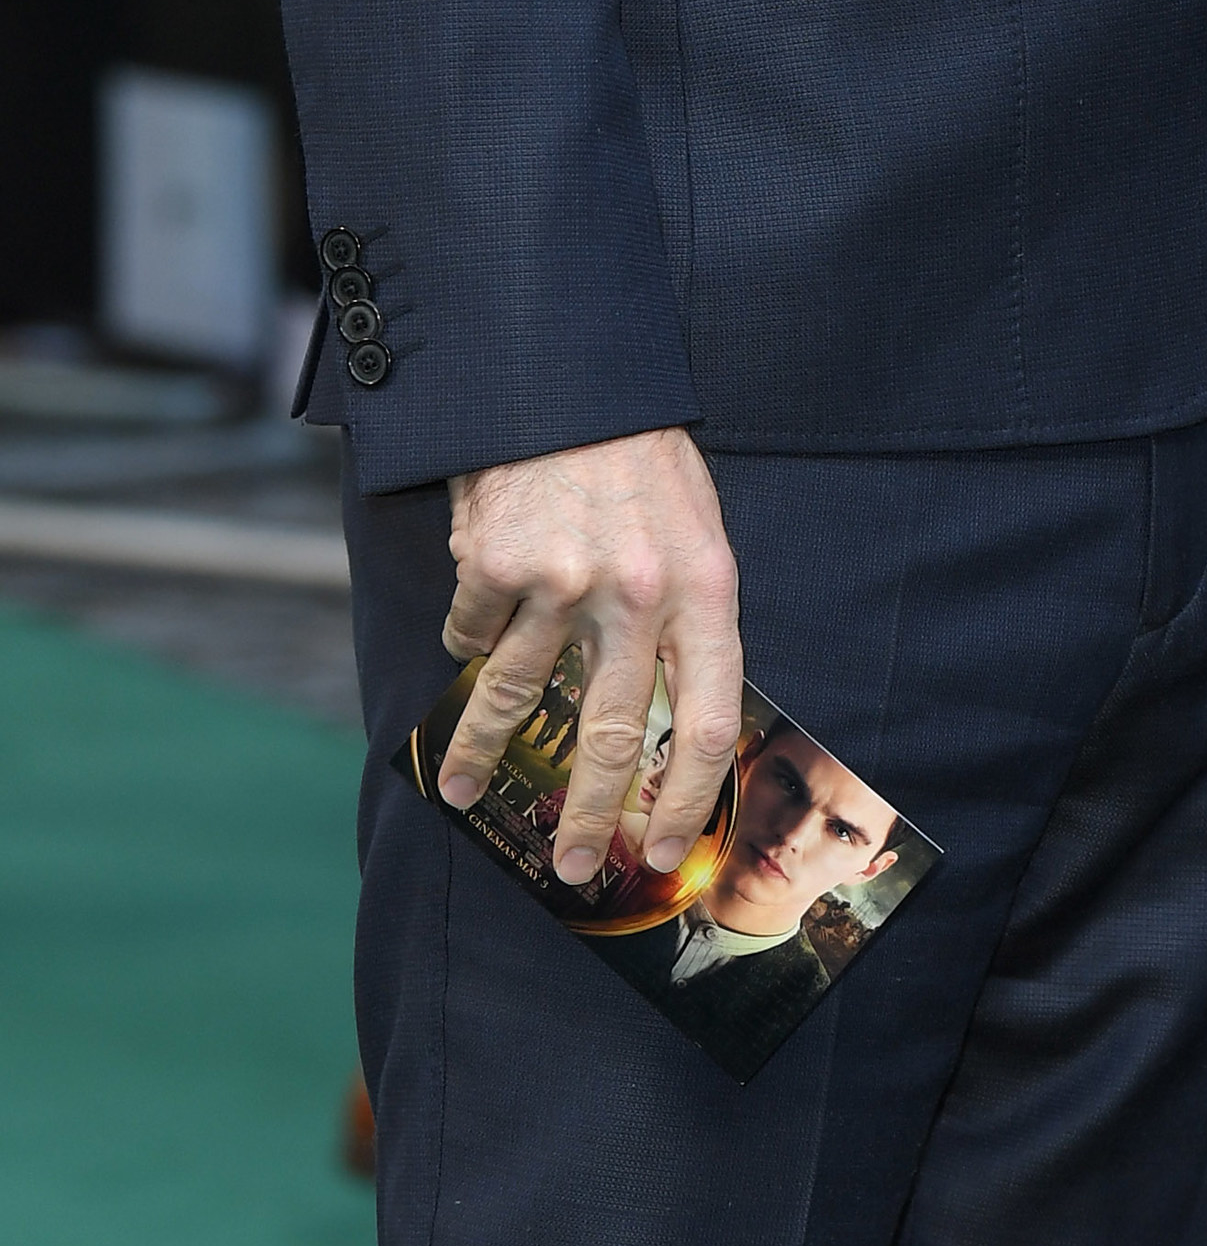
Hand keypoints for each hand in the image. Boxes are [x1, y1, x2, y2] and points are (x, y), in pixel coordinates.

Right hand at [438, 428, 742, 886]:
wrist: (566, 377)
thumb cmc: (641, 461)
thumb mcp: (695, 531)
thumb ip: (684, 617)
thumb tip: (670, 722)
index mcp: (703, 589)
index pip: (709, 720)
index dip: (688, 798)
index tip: (662, 851)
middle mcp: (636, 595)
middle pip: (613, 735)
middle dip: (591, 816)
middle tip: (573, 868)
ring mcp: (562, 584)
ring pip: (518, 698)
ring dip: (483, 754)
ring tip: (458, 789)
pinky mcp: (495, 567)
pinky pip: (471, 631)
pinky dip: (467, 637)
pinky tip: (467, 627)